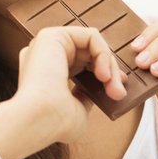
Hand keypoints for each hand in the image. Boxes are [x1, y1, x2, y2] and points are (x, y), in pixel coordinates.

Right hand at [13, 25, 126, 149]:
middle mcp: (45, 56)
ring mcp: (46, 44)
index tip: (118, 91)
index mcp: (46, 72)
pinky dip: (103, 54)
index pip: (82, 65)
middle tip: (119, 94)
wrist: (39, 121)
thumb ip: (87, 96)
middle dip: (111, 73)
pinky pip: (90, 36)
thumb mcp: (78, 109)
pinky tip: (103, 75)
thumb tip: (101, 89)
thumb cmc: (54, 123)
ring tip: (113, 88)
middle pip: (90, 54)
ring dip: (109, 65)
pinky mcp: (52, 35)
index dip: (105, 74)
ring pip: (92, 45)